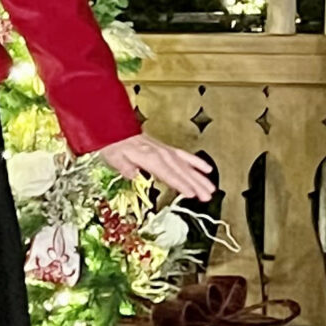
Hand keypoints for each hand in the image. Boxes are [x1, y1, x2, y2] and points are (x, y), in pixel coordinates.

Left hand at [93, 134, 216, 203]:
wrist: (117, 129)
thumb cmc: (114, 144)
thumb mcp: (113, 157)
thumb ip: (124, 166)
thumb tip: (133, 175)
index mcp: (148, 157)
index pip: (168, 173)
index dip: (180, 184)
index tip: (191, 194)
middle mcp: (160, 153)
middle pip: (181, 170)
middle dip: (196, 184)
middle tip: (208, 195)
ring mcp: (165, 150)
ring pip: (186, 165)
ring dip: (200, 177)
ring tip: (211, 188)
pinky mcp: (166, 149)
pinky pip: (184, 156)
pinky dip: (196, 162)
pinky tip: (206, 169)